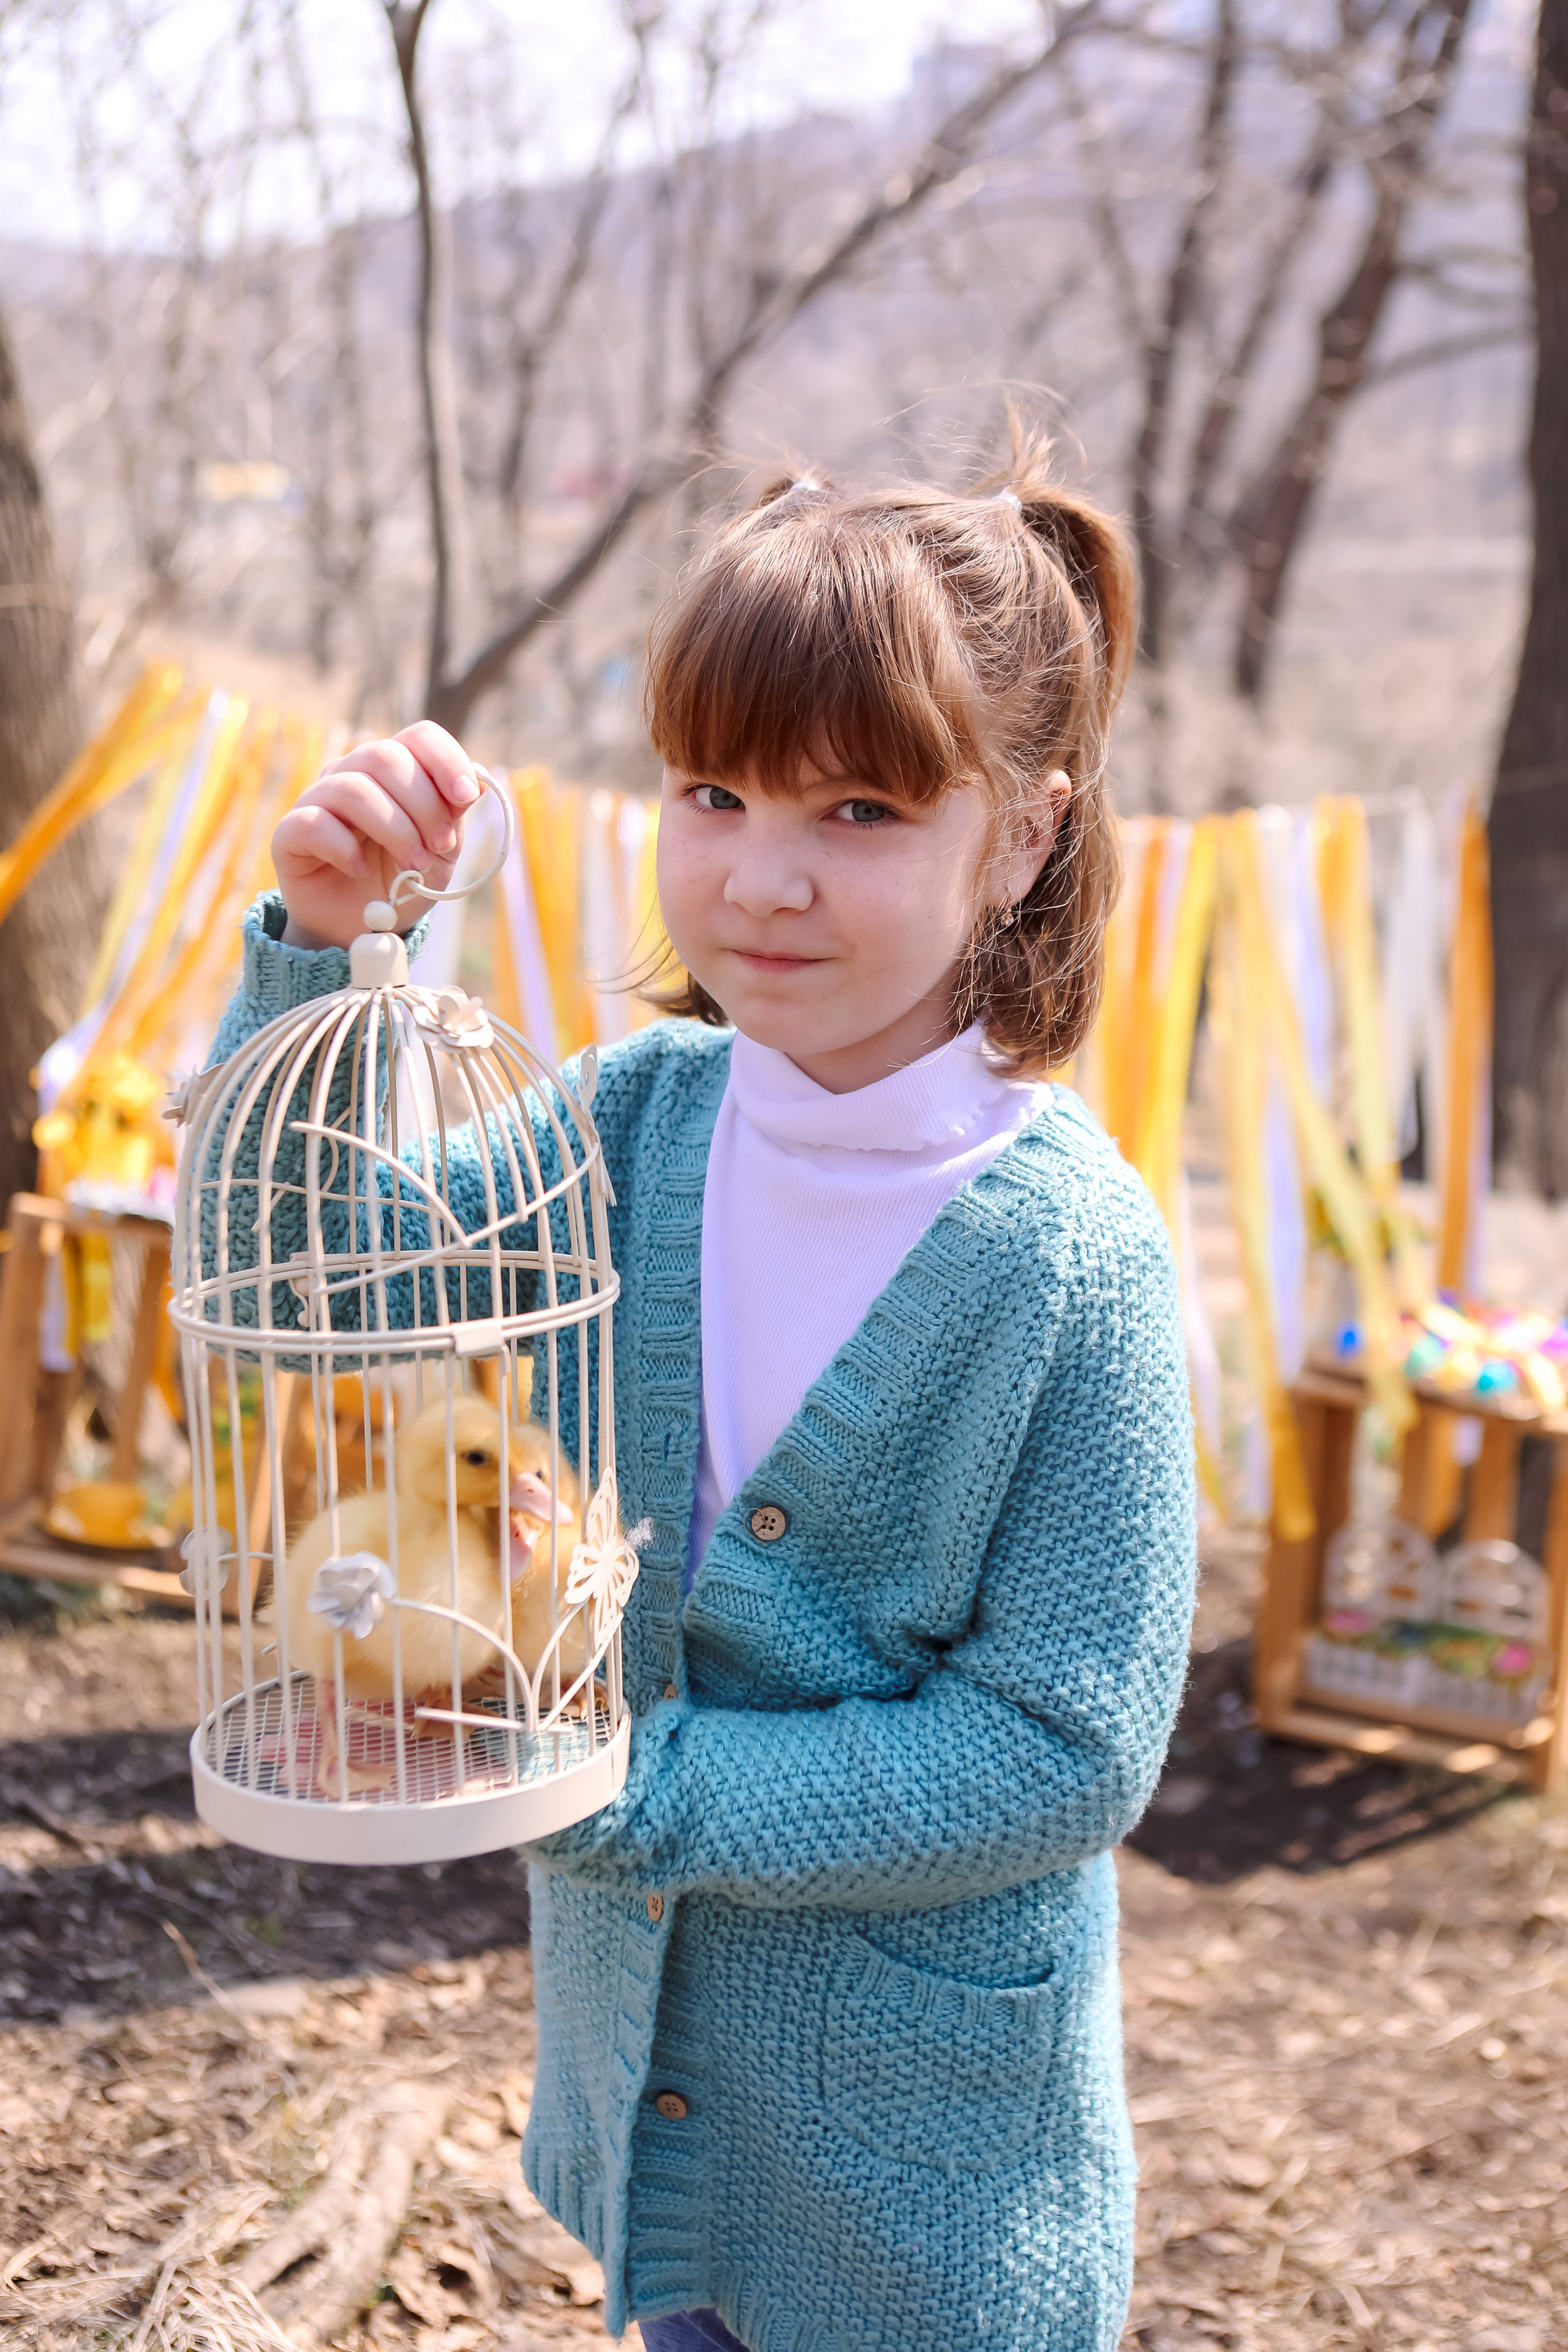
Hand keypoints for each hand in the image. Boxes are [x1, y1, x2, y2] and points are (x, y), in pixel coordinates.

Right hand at [272, 723, 483, 949]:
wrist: (359, 928)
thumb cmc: (400, 882)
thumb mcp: (440, 852)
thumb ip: (453, 816)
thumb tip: (476, 783)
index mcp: (392, 771)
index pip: (418, 737)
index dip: (446, 760)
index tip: (466, 797)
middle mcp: (351, 774)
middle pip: (385, 757)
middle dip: (424, 805)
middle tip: (440, 847)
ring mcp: (317, 800)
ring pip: (352, 789)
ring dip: (394, 829)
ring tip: (412, 866)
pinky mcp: (290, 832)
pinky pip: (313, 823)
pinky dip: (343, 848)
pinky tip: (358, 870)